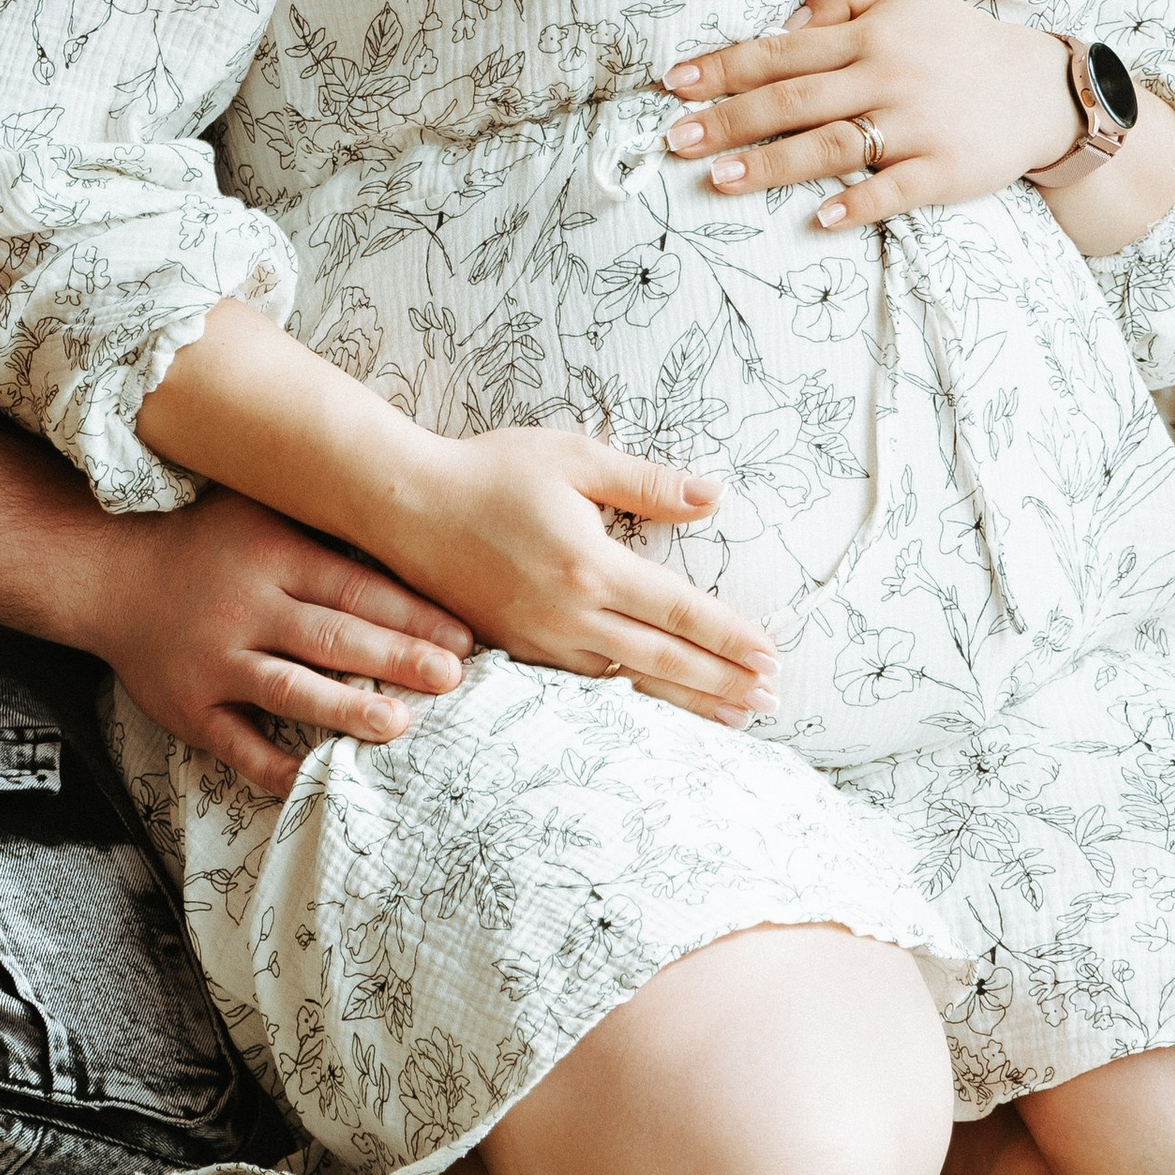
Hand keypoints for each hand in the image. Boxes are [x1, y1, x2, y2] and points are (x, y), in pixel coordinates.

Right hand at [82, 487, 474, 799]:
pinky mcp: (188, 705)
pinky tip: (314, 780)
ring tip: (397, 725)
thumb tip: (412, 531)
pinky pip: (234, 742)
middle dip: (397, 659)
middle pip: (332, 637)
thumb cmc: (204, 538)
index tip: (465, 637)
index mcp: (272, 555)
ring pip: (288, 689)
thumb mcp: (260, 509)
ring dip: (345, 710)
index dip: (413, 613)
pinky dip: (272, 764)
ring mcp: (214, 660)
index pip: (355, 586)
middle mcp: (245, 606)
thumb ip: (323, 525)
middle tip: (451, 678)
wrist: (105, 570)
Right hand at [393, 426, 779, 726]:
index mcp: (589, 564)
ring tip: (731, 717)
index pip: (678, 610)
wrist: (404, 505)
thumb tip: (713, 497)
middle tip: (771, 701)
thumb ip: (646, 482)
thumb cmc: (491, 472)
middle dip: (722, 682)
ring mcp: (539, 639)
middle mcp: (568, 613)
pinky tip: (653, 710)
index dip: (730, 637)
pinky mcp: (516, 650)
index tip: (771, 656)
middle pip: (662, 659)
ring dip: (683, 702)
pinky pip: (584, 686)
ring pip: (625, 684)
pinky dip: (628, 702)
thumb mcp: (573, 457)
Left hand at [662, 0, 1078, 228]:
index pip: (781, 51)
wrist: (1040, 88)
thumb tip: (786, 25)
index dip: (724, 67)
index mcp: (871, 35)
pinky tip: (819, 218)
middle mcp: (888, 76)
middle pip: (793, 100)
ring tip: (719, 178)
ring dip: (772, 163)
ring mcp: (917, 126)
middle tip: (675, 140)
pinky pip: (895, 190)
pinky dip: (858, 203)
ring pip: (832, 145)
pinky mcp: (946, 170)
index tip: (675, 84)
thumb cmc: (956, 41)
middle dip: (728, 119)